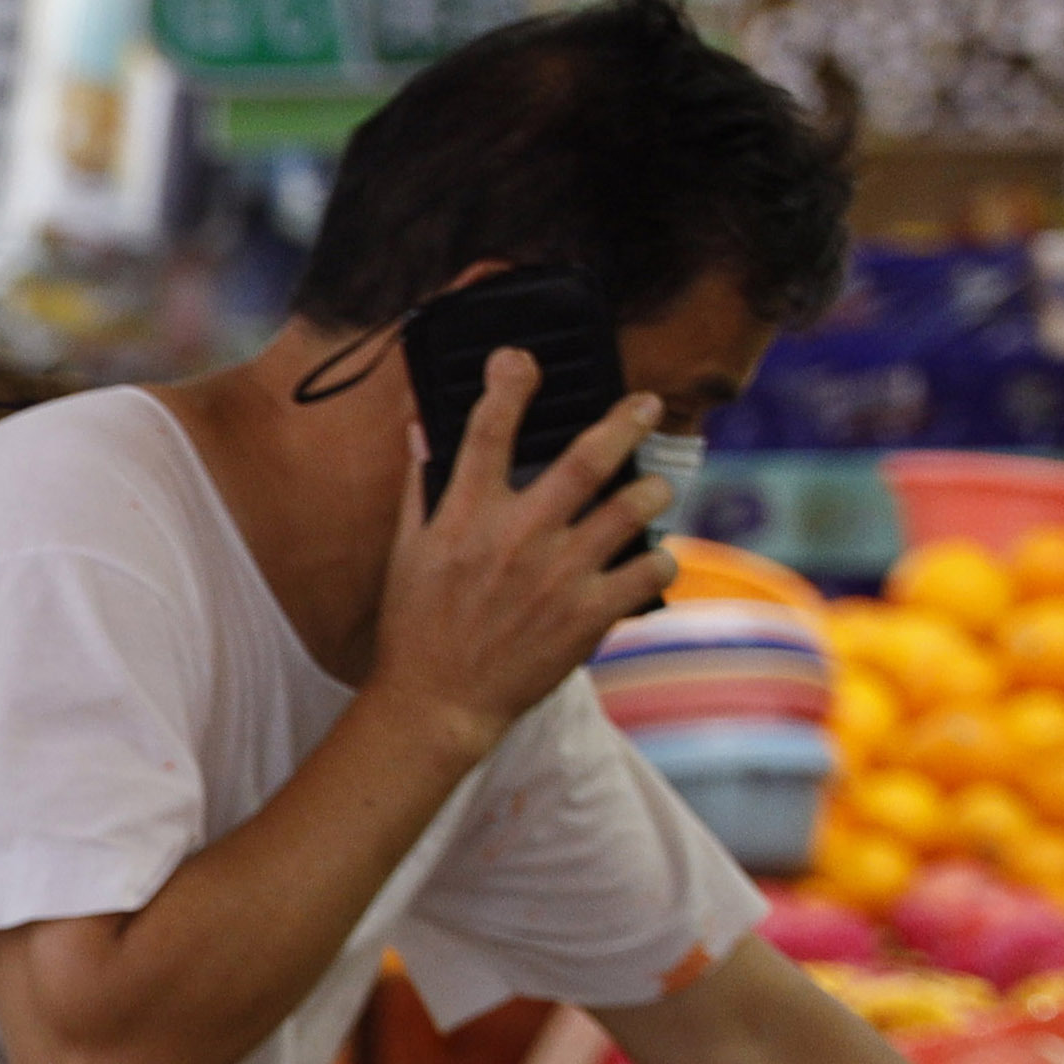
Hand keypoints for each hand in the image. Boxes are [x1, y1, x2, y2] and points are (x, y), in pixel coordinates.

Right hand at [366, 347, 672, 754]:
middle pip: (587, 459)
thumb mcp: (405, 550)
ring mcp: (558, 576)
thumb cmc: (417, 626)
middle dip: (625, 422)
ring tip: (658, 484)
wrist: (438, 703)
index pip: (488, 430)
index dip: (508, 384)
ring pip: (632, 509)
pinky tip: (651, 558)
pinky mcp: (588, 615)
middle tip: (647, 404)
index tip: (520, 360)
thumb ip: (421, 485)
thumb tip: (424, 429)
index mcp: (465, 515)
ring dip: (655, 487)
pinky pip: (648, 570)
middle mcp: (517, 536)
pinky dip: (657, 559)